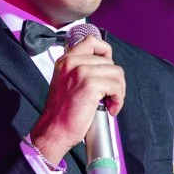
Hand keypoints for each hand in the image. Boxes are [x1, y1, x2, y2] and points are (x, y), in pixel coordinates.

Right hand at [30, 35, 124, 164]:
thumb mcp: (67, 83)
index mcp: (66, 60)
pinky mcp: (90, 85)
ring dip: (118, 91)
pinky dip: (119, 100)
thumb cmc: (62, 113)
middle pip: (109, 61)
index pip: (92, 41)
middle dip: (114, 80)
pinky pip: (116, 87)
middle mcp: (72, 62)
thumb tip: (106, 69)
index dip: (106, 53)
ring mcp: (81, 72)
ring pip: (116, 73)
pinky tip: (110, 109)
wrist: (54, 131)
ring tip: (110, 103)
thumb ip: (81, 71)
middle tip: (108, 97)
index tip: (107, 71)